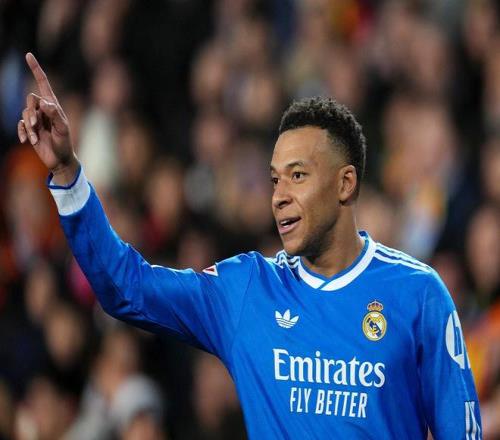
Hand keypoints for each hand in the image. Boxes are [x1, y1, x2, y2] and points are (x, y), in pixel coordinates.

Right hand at [18, 52, 78, 184]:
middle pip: (29, 100)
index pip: (43, 83)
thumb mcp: (63, 129)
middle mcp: (44, 110)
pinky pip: (20, 125)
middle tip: (36, 126)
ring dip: (28, 127)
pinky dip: (22, 132)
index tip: (29, 55)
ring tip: (35, 139)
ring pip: (24, 114)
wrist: (60, 160)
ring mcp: (36, 119)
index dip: (36, 69)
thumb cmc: (65, 143)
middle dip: (30, 113)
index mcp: (53, 106)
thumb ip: (55, 115)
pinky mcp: (30, 129)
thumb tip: (45, 102)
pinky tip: (27, 142)